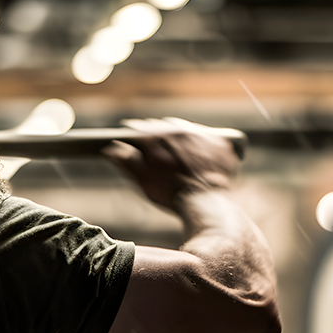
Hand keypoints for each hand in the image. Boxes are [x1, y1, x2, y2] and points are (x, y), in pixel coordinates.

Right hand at [102, 120, 240, 209]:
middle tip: (153, 148)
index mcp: (159, 137)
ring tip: (175, 153)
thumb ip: (126, 162)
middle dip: (156, 135)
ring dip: (178, 138)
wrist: (208, 204)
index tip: (129, 137)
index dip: (133, 134)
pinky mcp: (222, 144)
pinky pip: (208, 139)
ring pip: (187, 131)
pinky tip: (197, 158)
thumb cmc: (173, 195)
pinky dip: (201, 145)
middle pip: (164, 127)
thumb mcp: (144, 180)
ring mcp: (204, 135)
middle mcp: (182, 130)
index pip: (141, 129)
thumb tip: (110, 149)